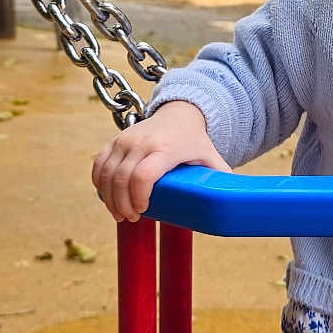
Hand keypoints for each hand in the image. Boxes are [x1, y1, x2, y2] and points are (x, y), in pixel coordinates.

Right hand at [90, 100, 230, 222]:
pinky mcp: (115, 139)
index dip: (138, 198)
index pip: (143, 176)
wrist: (179, 113)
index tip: (144, 211)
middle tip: (131, 218)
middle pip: (122, 178)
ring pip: (107, 173)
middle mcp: (142, 141)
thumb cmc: (195, 141)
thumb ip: (221, 178)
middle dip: (122, 204)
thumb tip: (233, 206)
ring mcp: (125, 139)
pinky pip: (99, 163)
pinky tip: (106, 197)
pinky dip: (99, 182)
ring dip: (109, 198)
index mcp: (165, 148)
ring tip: (119, 214)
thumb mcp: (211, 157)